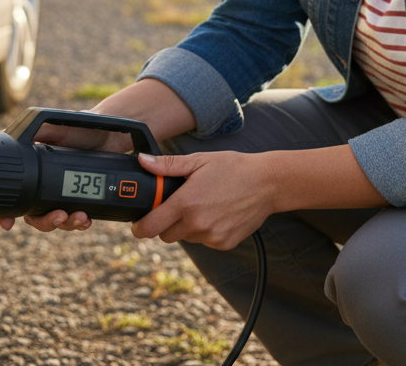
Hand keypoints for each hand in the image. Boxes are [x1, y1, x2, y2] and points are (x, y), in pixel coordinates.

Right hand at [0, 78, 197, 233]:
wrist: (112, 134)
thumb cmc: (81, 128)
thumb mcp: (56, 128)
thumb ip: (36, 132)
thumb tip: (12, 135)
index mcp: (35, 173)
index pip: (17, 197)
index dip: (8, 214)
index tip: (8, 224)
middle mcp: (47, 187)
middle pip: (36, 216)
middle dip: (45, 222)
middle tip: (59, 216)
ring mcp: (66, 196)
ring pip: (58, 220)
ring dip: (66, 224)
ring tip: (80, 217)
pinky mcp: (85, 200)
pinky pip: (77, 219)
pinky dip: (80, 222)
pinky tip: (88, 219)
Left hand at [131, 151, 275, 250]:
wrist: (267, 183)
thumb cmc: (233, 168)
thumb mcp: (198, 161)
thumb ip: (167, 165)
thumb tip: (143, 162)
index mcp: (186, 204)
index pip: (150, 227)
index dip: (140, 227)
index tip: (138, 224)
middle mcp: (197, 224)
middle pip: (166, 235)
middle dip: (165, 223)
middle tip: (177, 206)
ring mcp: (212, 237)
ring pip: (186, 238)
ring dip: (187, 226)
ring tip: (203, 205)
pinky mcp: (224, 243)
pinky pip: (204, 241)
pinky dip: (205, 231)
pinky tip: (217, 213)